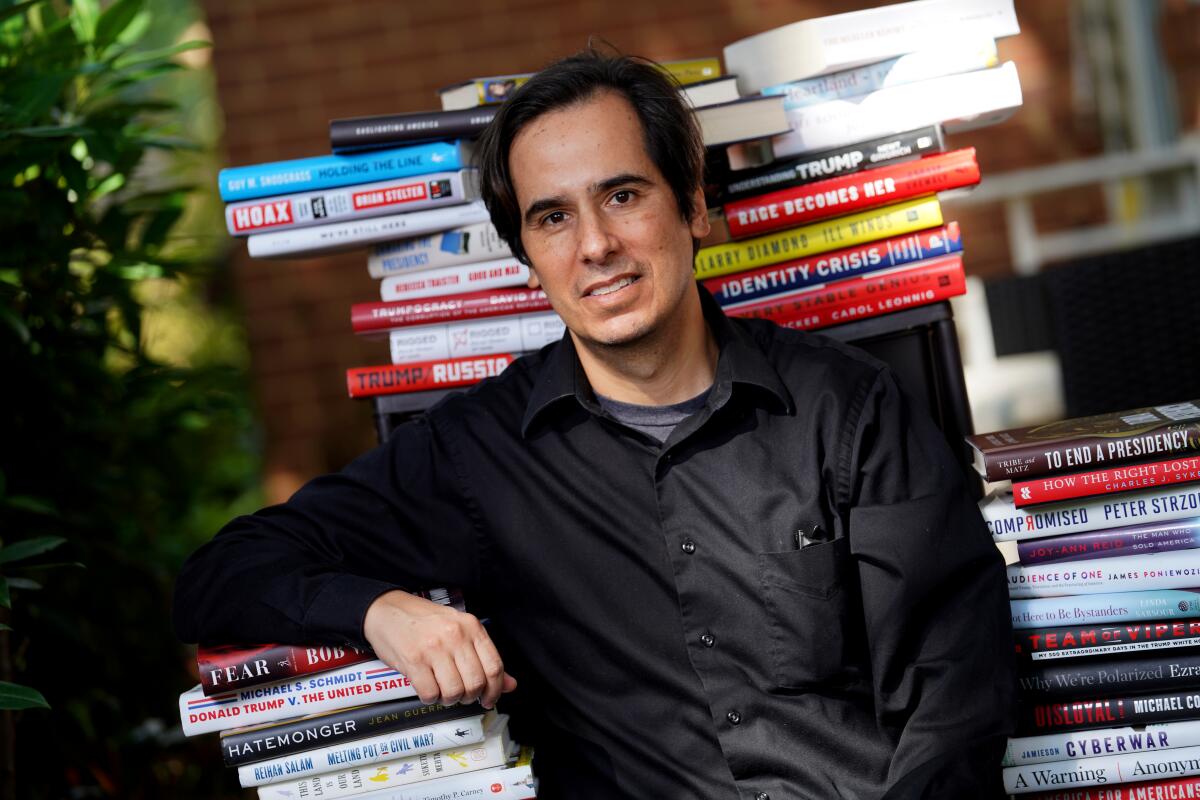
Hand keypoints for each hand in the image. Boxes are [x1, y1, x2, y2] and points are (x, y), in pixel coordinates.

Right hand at [363, 590, 516, 708]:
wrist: (386, 610)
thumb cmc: (423, 621)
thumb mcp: (458, 631)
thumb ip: (483, 657)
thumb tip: (509, 684)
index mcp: (470, 626)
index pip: (494, 666)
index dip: (495, 689)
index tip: (489, 698)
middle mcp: (455, 636)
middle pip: (476, 682)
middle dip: (470, 697)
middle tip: (463, 696)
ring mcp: (434, 648)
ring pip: (455, 691)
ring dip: (450, 699)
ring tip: (443, 691)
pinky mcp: (413, 661)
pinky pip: (430, 693)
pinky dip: (431, 698)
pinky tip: (428, 689)